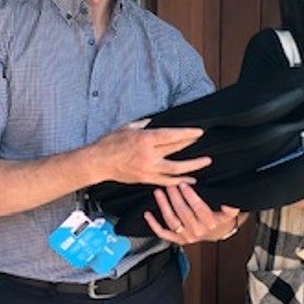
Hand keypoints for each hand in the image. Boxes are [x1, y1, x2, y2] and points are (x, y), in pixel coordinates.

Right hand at [94, 120, 209, 185]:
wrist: (98, 163)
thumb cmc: (110, 143)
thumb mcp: (127, 127)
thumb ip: (143, 124)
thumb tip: (153, 121)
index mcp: (145, 139)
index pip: (171, 136)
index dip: (187, 134)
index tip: (199, 132)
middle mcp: (149, 155)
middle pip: (176, 150)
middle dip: (191, 145)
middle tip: (202, 141)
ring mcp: (148, 169)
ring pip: (175, 169)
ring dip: (192, 166)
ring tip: (205, 162)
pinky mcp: (146, 179)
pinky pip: (166, 181)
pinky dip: (179, 181)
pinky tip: (190, 180)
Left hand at [143, 184, 240, 244]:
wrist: (217, 233)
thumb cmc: (221, 217)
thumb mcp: (230, 211)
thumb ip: (230, 205)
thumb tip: (229, 201)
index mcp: (210, 223)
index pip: (198, 208)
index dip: (190, 196)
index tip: (183, 184)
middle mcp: (197, 231)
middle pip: (183, 213)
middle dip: (175, 197)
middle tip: (169, 184)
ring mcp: (186, 236)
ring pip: (172, 221)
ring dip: (163, 206)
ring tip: (158, 192)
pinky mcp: (178, 239)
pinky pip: (163, 233)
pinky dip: (154, 225)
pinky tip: (147, 214)